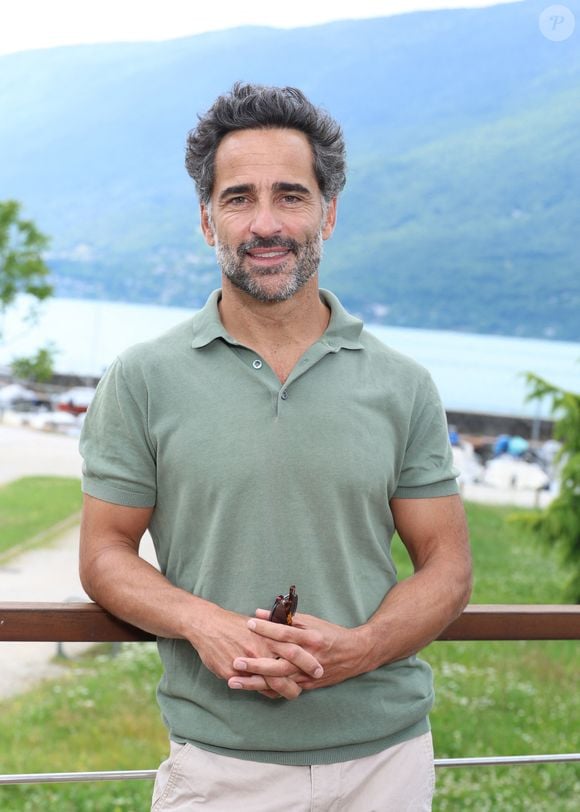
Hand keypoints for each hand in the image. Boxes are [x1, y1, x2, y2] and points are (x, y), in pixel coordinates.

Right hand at [187, 603, 323, 699]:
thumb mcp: (257, 622)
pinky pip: (255, 687)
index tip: (322, 657)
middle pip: (287, 664)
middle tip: (317, 675)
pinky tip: (273, 694)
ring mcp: (248, 662)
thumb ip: (272, 630)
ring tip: (295, 693)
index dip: (309, 653)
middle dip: (304, 671)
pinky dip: (267, 692)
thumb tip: (291, 637)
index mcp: (267, 634)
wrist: (207, 625)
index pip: (294, 645)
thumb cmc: (234, 623)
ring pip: (273, 681)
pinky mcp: (235, 673)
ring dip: (286, 689)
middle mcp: (260, 648)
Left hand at [228, 609, 371, 693]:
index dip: (267, 628)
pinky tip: (249, 689)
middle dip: (256, 664)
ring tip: (234, 681)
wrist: (355, 654)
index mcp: (312, 639)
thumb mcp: (311, 621)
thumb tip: (259, 612)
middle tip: (236, 661)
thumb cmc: (330, 633)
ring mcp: (308, 675)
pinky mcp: (307, 686)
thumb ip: (286, 619)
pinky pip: (284, 690)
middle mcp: (310, 659)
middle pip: (280, 664)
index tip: (249, 623)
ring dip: (255, 683)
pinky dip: (266, 690)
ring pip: (278, 682)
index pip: (286, 633)